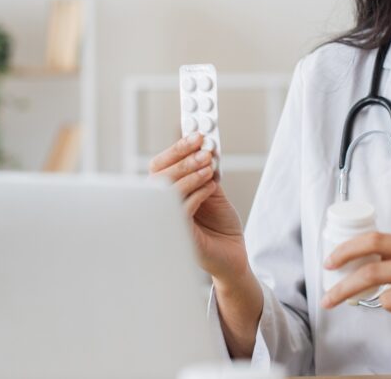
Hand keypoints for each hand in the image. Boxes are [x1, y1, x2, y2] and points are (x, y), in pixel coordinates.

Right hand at [148, 133, 249, 283]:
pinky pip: (181, 210)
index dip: (176, 148)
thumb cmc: (220, 226)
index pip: (160, 166)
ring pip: (167, 191)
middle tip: (204, 150)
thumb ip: (204, 172)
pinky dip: (197, 193)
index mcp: (167, 194)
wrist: (232, 256)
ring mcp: (168, 222)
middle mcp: (162, 207)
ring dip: (190, 173)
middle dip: (183, 158)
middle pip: (158, 176)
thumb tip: (204, 147)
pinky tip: (211, 187)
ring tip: (209, 166)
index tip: (196, 135)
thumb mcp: (213, 192)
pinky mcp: (180, 236)